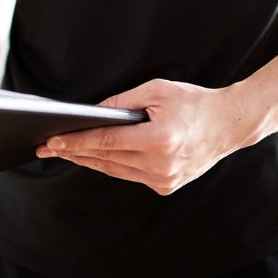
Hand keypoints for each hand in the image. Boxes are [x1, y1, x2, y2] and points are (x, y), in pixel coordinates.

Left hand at [36, 79, 250, 195]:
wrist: (230, 124)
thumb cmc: (194, 102)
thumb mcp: (156, 91)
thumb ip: (121, 102)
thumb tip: (92, 113)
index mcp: (159, 139)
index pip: (106, 142)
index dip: (75, 143)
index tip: (51, 143)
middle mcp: (161, 164)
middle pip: (105, 158)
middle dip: (74, 152)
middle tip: (47, 148)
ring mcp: (164, 179)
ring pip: (114, 170)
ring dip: (88, 161)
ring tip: (64, 152)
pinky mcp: (166, 186)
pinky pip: (129, 175)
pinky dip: (111, 165)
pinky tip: (93, 157)